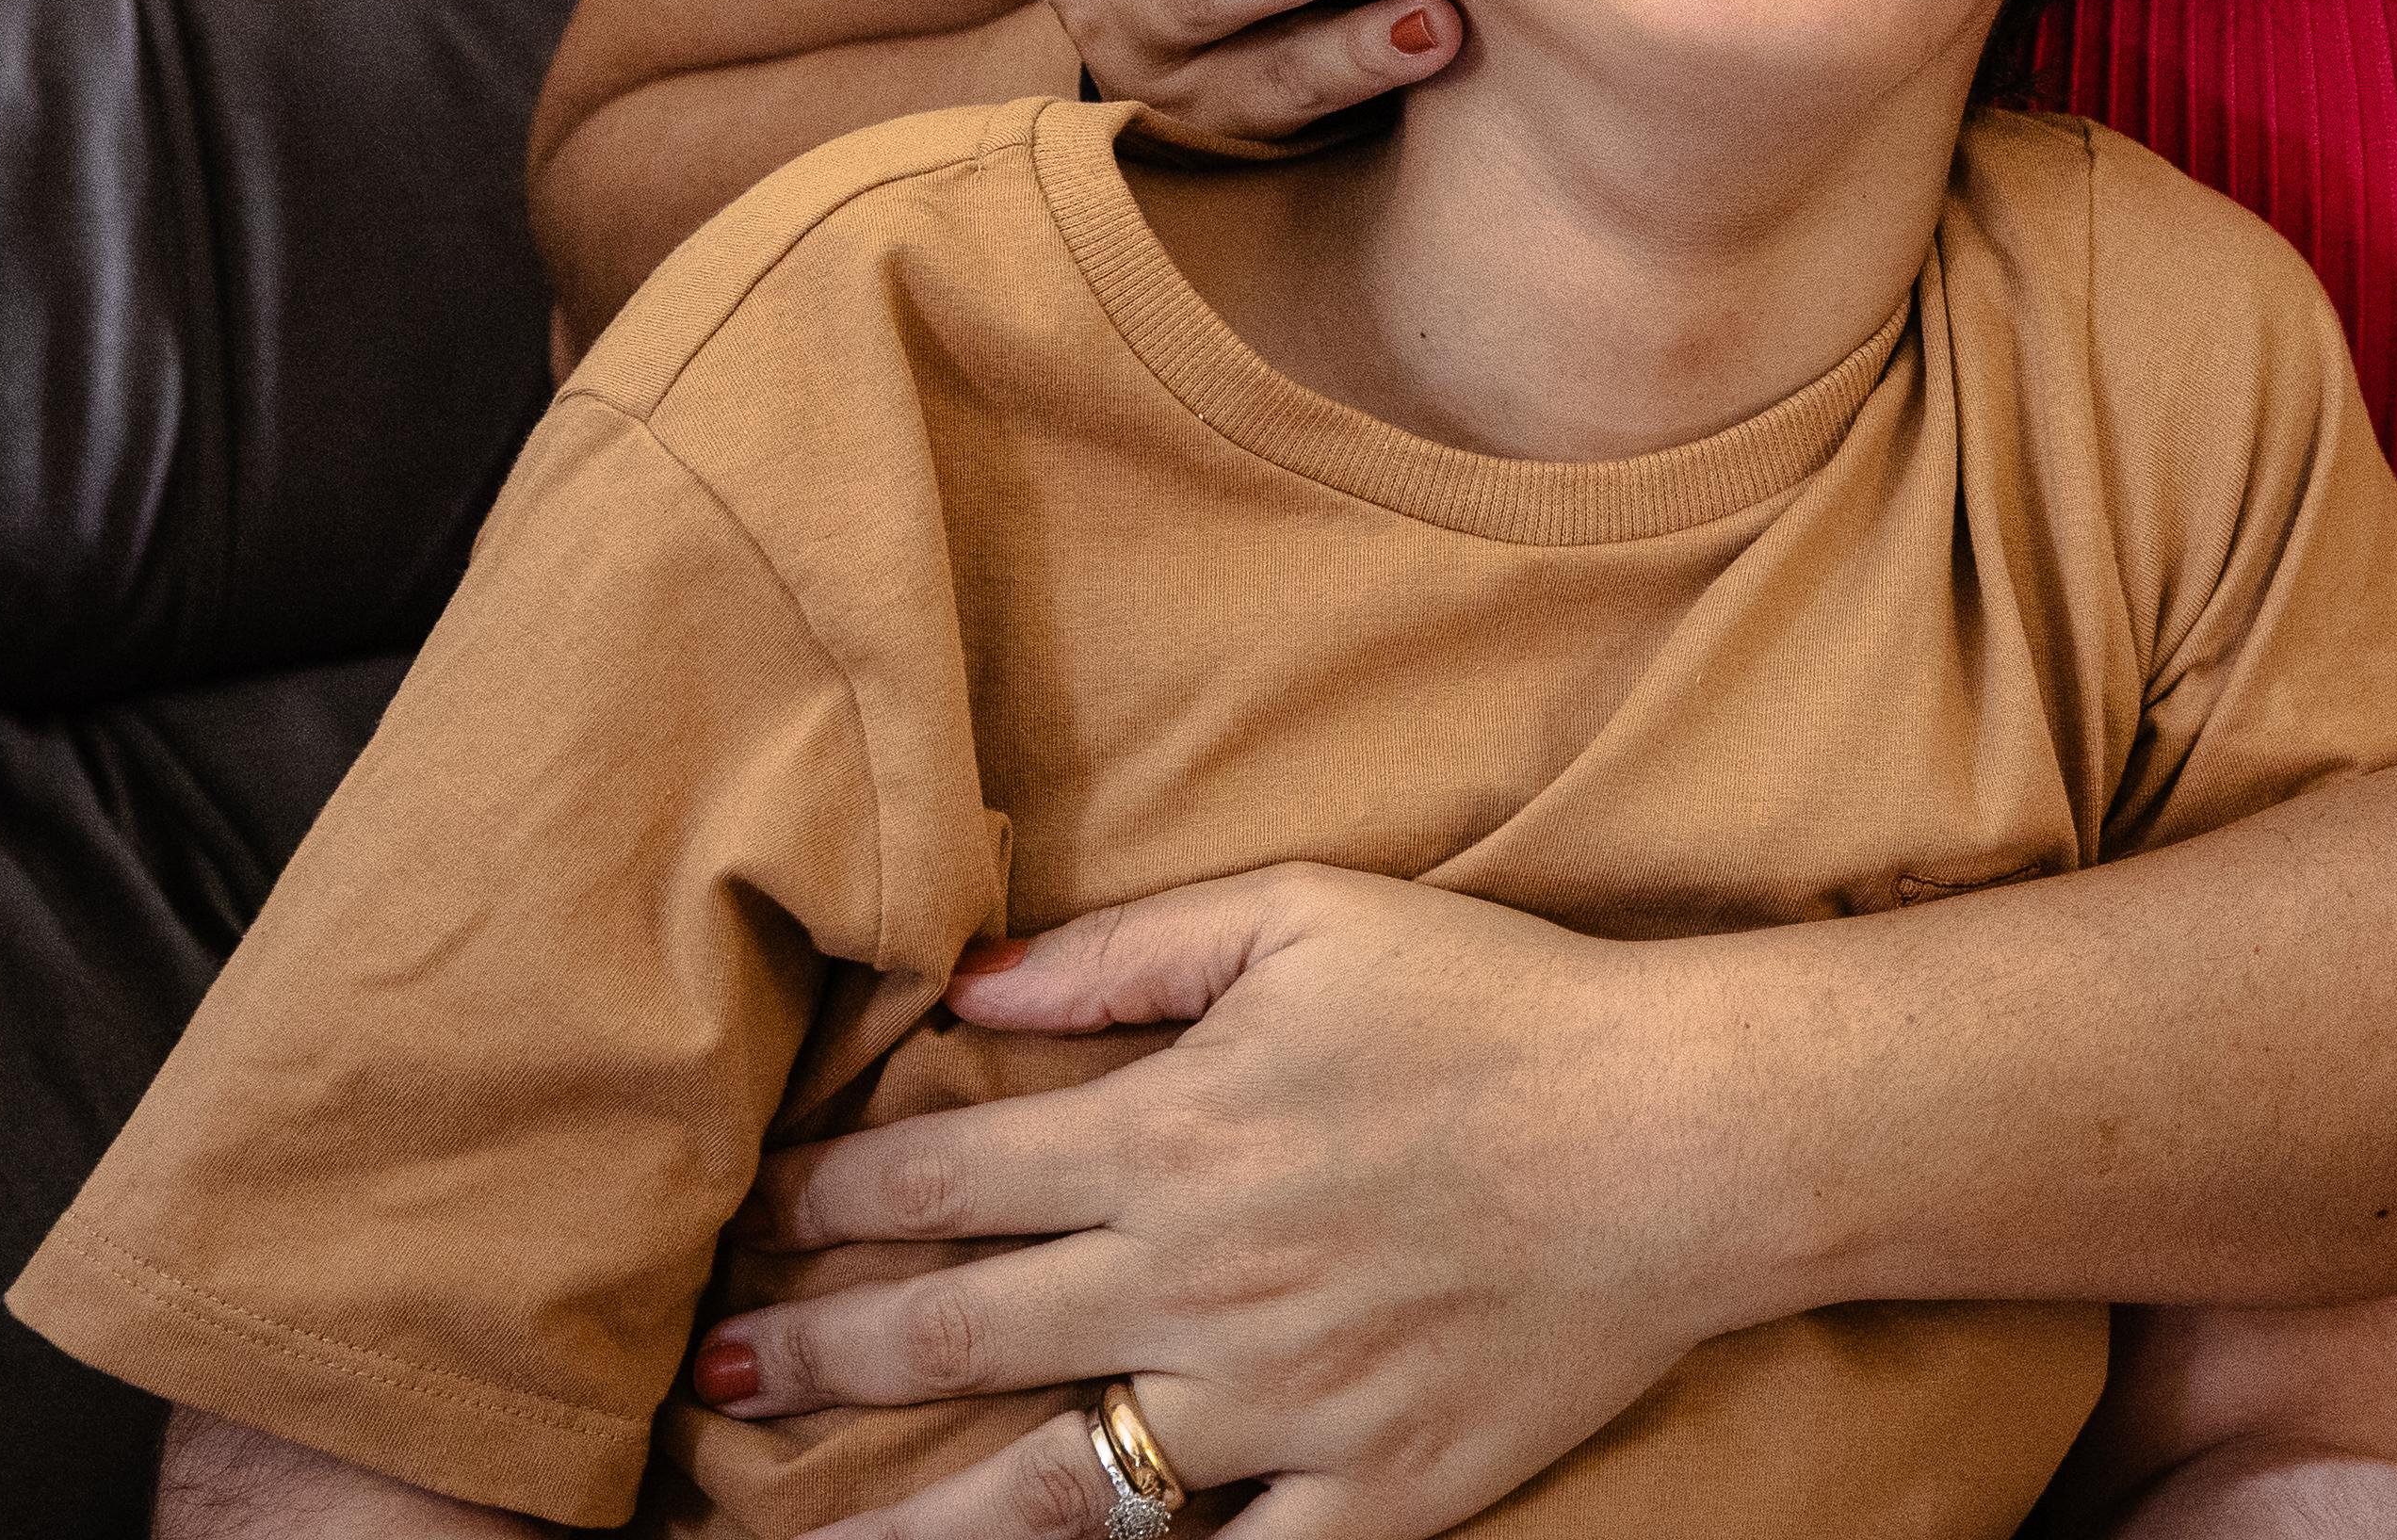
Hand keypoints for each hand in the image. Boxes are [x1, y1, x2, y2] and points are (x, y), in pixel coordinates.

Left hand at [701, 870, 1741, 1539]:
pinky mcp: (1372, 1491)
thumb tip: (967, 990)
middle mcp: (1200, 1282)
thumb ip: (1121, 953)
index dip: (825, 1205)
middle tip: (711, 1384)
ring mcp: (1282, 1405)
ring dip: (912, 1518)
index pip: (943, 1179)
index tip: (751, 1224)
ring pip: (1055, 1491)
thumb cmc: (1493, 1002)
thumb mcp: (1300, 916)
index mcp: (1171, 1135)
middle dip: (816, 1358)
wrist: (1684, 1136)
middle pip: (960, 1335)